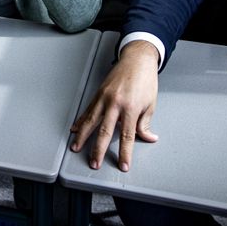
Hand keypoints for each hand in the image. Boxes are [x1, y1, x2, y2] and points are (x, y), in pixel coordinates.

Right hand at [70, 40, 159, 170]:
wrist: (137, 60)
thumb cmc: (145, 80)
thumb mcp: (150, 104)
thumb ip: (145, 123)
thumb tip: (147, 137)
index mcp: (131, 108)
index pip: (127, 136)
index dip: (125, 153)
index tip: (123, 165)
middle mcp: (115, 104)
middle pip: (104, 132)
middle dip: (98, 150)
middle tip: (94, 163)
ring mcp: (104, 98)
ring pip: (90, 121)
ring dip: (82, 136)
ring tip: (76, 147)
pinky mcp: (99, 93)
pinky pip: (88, 110)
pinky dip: (81, 120)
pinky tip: (75, 129)